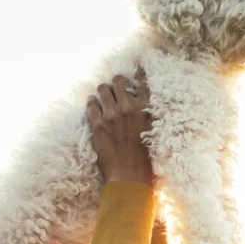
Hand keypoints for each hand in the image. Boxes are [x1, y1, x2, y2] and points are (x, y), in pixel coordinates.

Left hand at [87, 70, 152, 185]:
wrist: (130, 177)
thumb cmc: (145, 160)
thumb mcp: (154, 134)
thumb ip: (147, 116)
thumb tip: (139, 104)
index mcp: (146, 110)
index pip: (142, 82)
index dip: (138, 72)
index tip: (137, 67)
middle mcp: (129, 108)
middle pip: (118, 81)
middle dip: (116, 83)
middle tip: (115, 89)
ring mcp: (111, 115)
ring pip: (102, 89)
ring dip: (103, 91)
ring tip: (103, 98)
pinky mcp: (97, 124)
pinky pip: (90, 104)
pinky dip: (92, 103)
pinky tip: (94, 107)